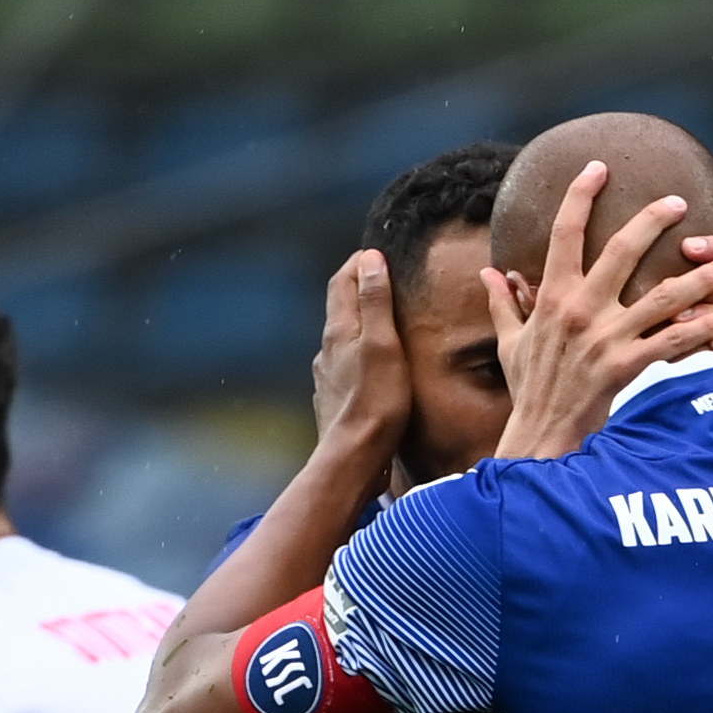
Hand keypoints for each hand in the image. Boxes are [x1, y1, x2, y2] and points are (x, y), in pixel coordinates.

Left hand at [307, 247, 411, 458]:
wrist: (354, 458)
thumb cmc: (376, 403)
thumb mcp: (384, 345)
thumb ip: (376, 301)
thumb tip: (371, 260)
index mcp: (340, 330)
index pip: (343, 281)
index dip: (359, 263)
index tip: (376, 254)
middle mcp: (327, 349)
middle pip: (340, 308)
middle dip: (358, 289)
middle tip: (380, 280)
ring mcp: (327, 376)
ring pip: (341, 340)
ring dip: (358, 326)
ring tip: (381, 325)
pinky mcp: (333, 400)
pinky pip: (343, 368)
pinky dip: (357, 357)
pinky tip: (371, 369)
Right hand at [488, 167, 690, 459]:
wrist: (540, 438)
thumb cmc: (529, 390)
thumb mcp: (510, 343)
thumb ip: (503, 304)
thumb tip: (490, 272)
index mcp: (551, 296)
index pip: (564, 232)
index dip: (580, 195)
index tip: (598, 167)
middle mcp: (580, 310)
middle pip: (622, 250)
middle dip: (653, 220)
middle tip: (679, 201)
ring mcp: (605, 339)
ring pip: (661, 299)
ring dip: (698, 278)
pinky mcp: (626, 368)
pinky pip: (673, 344)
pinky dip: (704, 331)